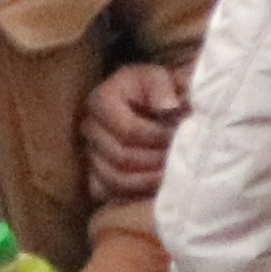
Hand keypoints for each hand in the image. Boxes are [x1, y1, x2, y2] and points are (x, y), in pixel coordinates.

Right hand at [80, 61, 187, 204]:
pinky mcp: (95, 176)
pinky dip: (134, 195)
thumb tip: (168, 107)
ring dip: (148, 181)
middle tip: (181, 160)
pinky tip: (155, 188)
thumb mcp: (161, 76)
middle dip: (156, 160)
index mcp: (101, 100)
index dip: (157, 137)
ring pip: (116, 180)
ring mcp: (89, 154)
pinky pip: (109, 194)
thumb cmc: (158, 89)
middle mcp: (89, 128)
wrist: (153, 103)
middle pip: (121, 157)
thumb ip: (162, 87)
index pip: (128, 130)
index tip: (179, 136)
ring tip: (173, 175)